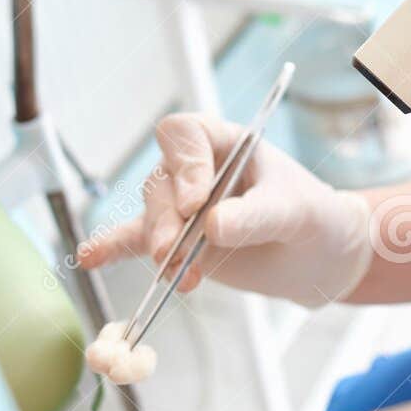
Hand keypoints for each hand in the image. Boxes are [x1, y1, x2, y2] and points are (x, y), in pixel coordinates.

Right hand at [78, 114, 371, 304]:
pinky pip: (135, 241)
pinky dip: (113, 249)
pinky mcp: (177, 242)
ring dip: (160, 246)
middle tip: (175, 249)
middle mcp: (197, 170)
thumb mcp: (295, 212)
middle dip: (166, 219)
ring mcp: (183, 207)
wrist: (320, 258)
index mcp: (226, 143)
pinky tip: (90, 258)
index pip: (185, 134)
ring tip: (180, 276)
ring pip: (152, 217)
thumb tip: (212, 227)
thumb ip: (256, 216)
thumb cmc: (314, 218)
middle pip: (162, 183)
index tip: (195, 200)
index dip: (183, 163)